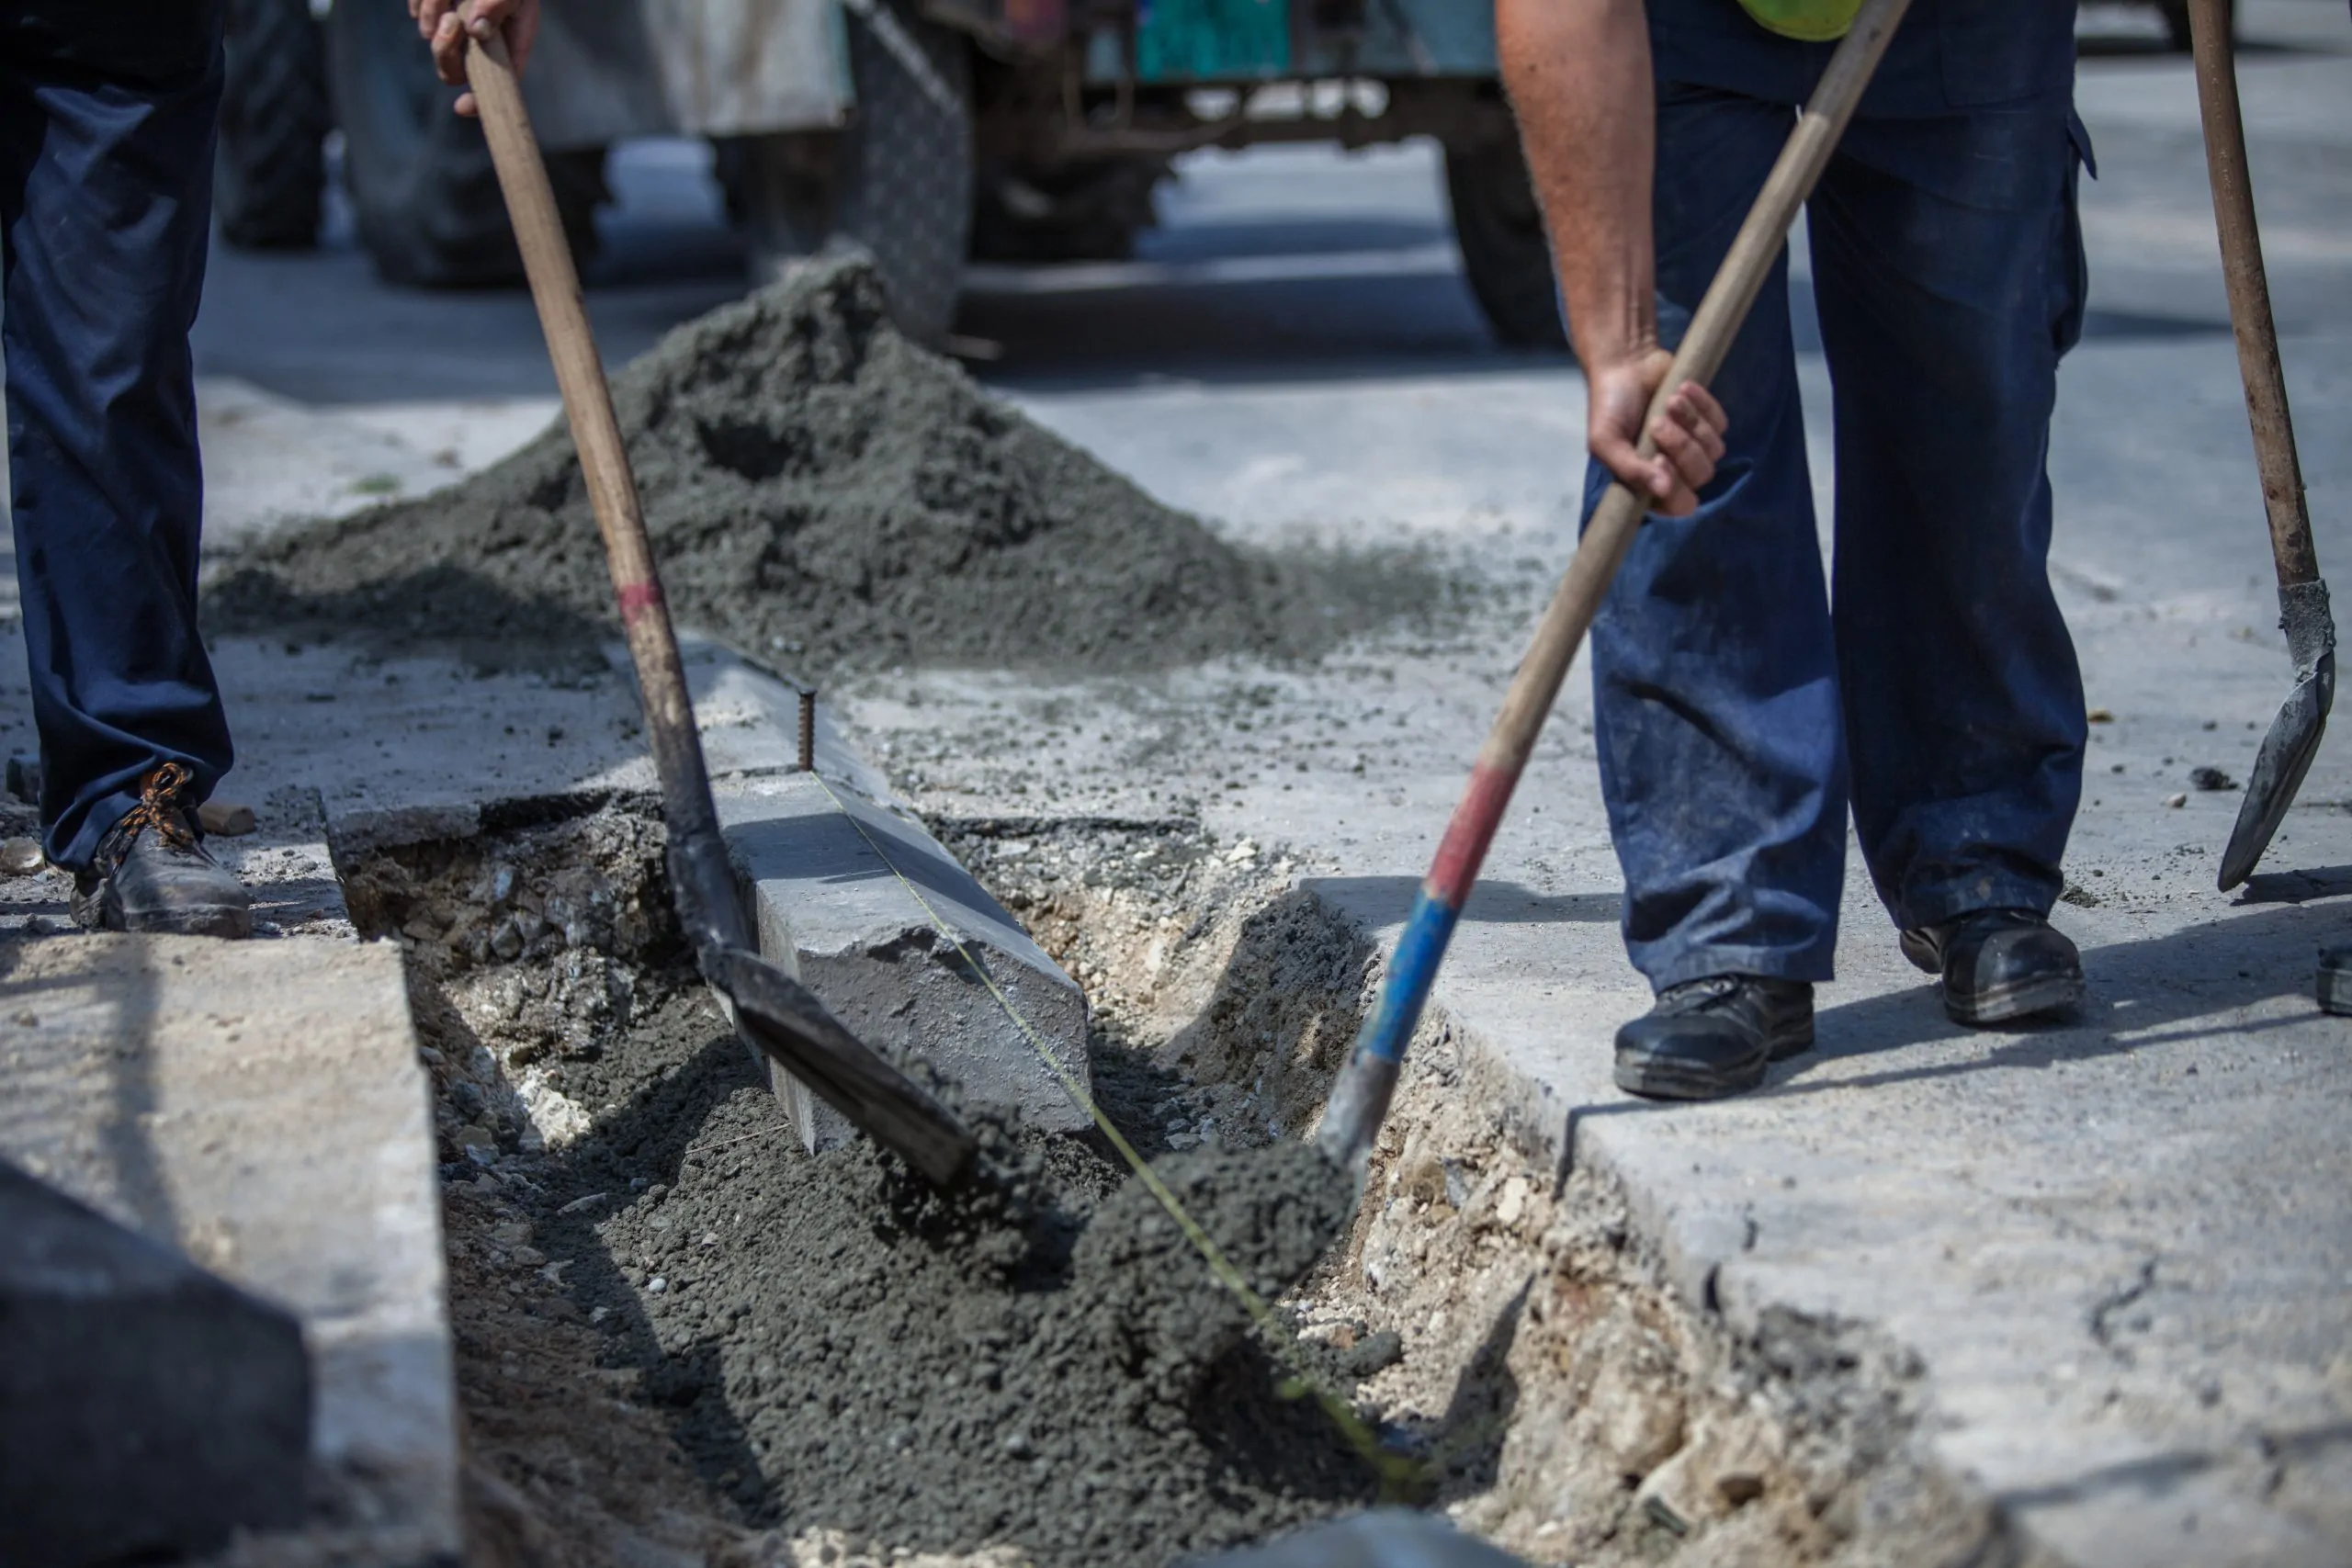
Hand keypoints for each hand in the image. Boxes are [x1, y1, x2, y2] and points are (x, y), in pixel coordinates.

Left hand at [413, 0, 539, 116]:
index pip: (499, 82)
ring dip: (433, 13)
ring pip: (432, 38)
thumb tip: (476, 30)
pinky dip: (421, 1)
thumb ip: (498, 5)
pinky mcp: (434, 13)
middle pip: (454, 71)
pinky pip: (418, 15)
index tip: (462, 106)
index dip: (480, 100)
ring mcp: (456, 30)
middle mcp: (482, 43)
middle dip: (446, 50)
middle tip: (450, 22)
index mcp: (510, 42)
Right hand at [1585, 345, 1727, 516]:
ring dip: (1691, 422)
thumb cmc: (1610, 407)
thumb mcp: (1606, 441)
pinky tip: (1682, 388)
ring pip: (1714, 450)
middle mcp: (1677, 470)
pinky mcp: (1709, 420)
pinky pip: (1720, 422)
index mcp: (1649, 484)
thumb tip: (1663, 489)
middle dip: (1681, 447)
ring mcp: (1696, 445)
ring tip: (1669, 400)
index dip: (1676, 487)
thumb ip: (1629, 470)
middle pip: (1701, 476)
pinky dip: (1702, 404)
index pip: (1679, 505)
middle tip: (1656, 422)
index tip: (1657, 458)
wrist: (1625, 364)